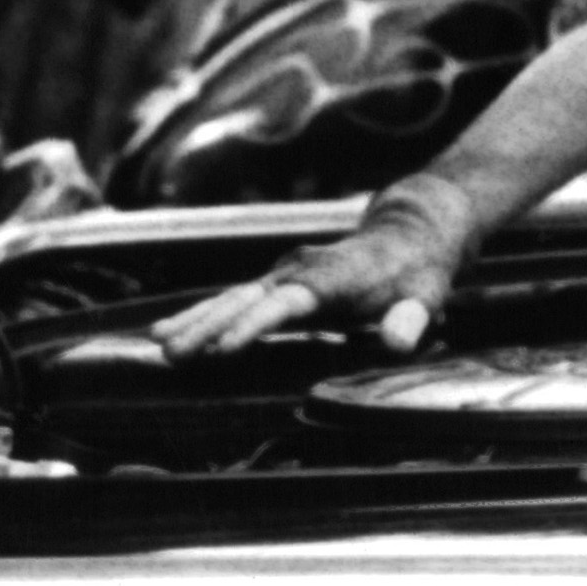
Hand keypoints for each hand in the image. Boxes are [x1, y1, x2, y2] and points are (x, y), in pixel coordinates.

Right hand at [158, 173, 483, 358]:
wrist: (409, 231)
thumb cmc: (419, 272)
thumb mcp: (427, 296)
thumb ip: (413, 319)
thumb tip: (401, 340)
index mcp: (332, 277)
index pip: (287, 304)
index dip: (255, 325)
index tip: (222, 348)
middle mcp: (299, 271)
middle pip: (246, 300)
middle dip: (207, 326)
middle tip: (171, 354)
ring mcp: (285, 274)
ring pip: (231, 297)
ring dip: (195, 320)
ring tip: (159, 343)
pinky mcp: (278, 282)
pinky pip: (234, 299)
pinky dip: (202, 314)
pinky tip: (170, 330)